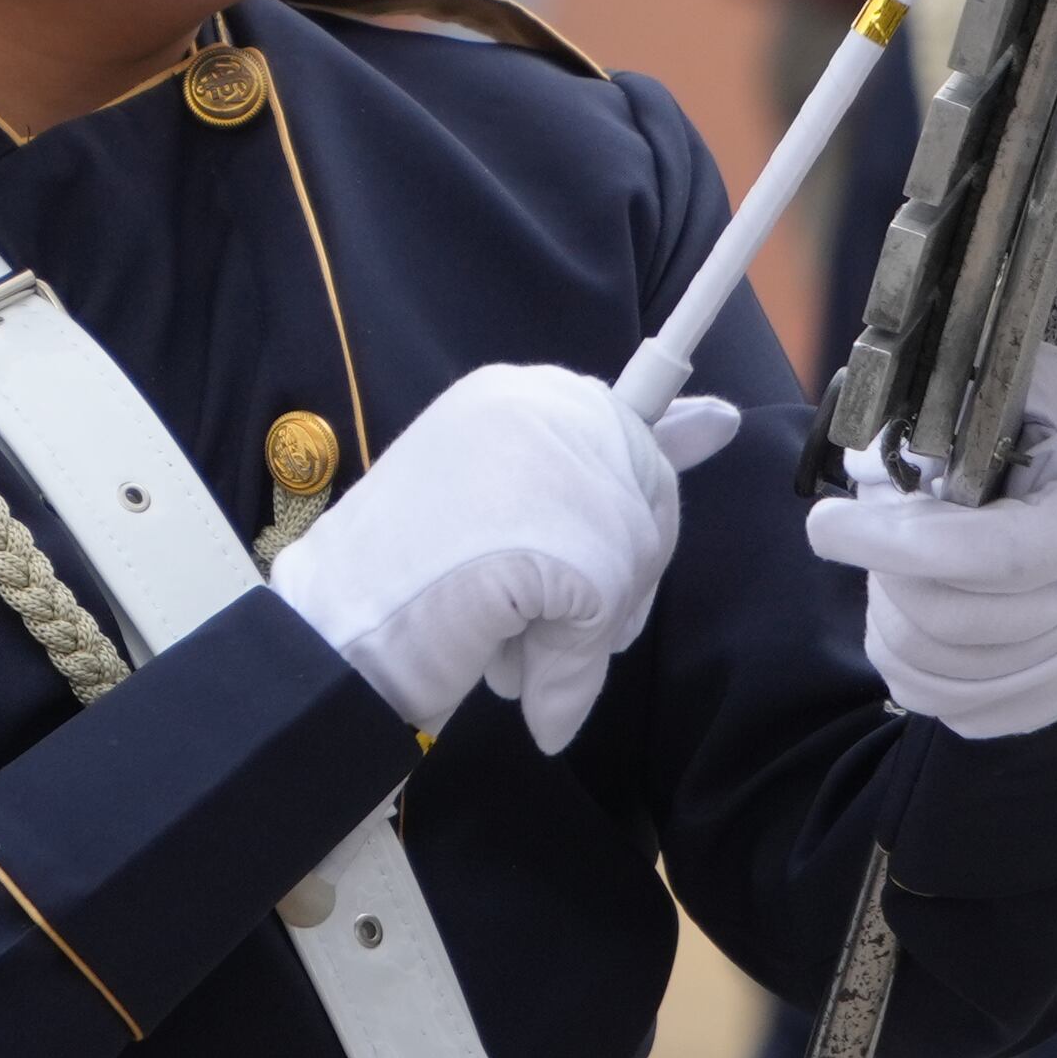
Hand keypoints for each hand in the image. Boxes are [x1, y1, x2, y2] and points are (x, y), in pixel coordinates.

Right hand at [268, 364, 741, 752]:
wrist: (335, 634)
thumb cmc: (403, 585)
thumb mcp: (506, 515)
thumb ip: (602, 478)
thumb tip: (721, 417)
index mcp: (513, 397)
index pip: (622, 419)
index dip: (660, 459)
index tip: (716, 423)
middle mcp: (540, 405)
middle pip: (643, 497)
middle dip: (610, 578)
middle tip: (539, 623)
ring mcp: (553, 458)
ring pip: (631, 554)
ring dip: (585, 623)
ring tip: (504, 638)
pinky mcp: (567, 526)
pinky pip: (610, 607)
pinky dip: (569, 660)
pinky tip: (508, 660)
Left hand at [805, 348, 1056, 742]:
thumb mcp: (1054, 401)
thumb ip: (977, 393)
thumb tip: (882, 423)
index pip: (995, 554)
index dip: (900, 541)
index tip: (826, 523)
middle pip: (947, 613)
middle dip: (884, 563)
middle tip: (862, 522)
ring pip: (925, 657)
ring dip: (885, 600)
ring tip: (897, 552)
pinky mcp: (1023, 707)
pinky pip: (924, 689)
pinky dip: (896, 643)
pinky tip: (912, 598)